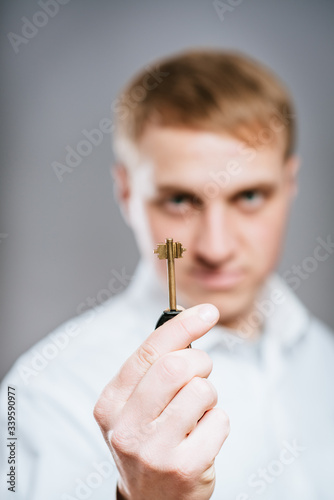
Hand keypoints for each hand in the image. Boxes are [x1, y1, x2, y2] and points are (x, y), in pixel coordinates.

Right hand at [94, 304, 229, 499]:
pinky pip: (219, 420)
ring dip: (208, 395)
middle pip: (176, 367)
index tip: (208, 312)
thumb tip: (187, 323)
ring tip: (196, 412)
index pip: (148, 352)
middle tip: (201, 372)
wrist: (151, 499)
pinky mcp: (184, 468)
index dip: (182, 326)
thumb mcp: (136, 404)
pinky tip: (202, 437)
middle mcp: (126, 427)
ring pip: (201, 391)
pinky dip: (218, 421)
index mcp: (110, 403)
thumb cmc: (150, 438)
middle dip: (200, 362)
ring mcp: (153, 450)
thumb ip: (153, 368)